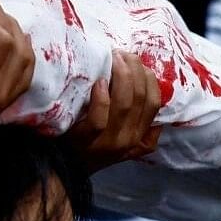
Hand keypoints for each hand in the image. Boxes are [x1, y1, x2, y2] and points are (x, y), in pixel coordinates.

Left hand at [61, 50, 161, 173]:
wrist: (66, 166)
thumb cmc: (93, 143)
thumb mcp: (122, 137)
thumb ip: (138, 119)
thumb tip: (149, 88)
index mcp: (139, 135)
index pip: (154, 102)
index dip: (148, 78)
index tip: (137, 62)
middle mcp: (128, 139)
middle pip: (140, 98)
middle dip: (134, 70)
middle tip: (122, 54)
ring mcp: (108, 141)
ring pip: (124, 105)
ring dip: (121, 76)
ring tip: (113, 59)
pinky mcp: (86, 140)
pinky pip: (99, 118)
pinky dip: (101, 98)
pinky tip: (99, 82)